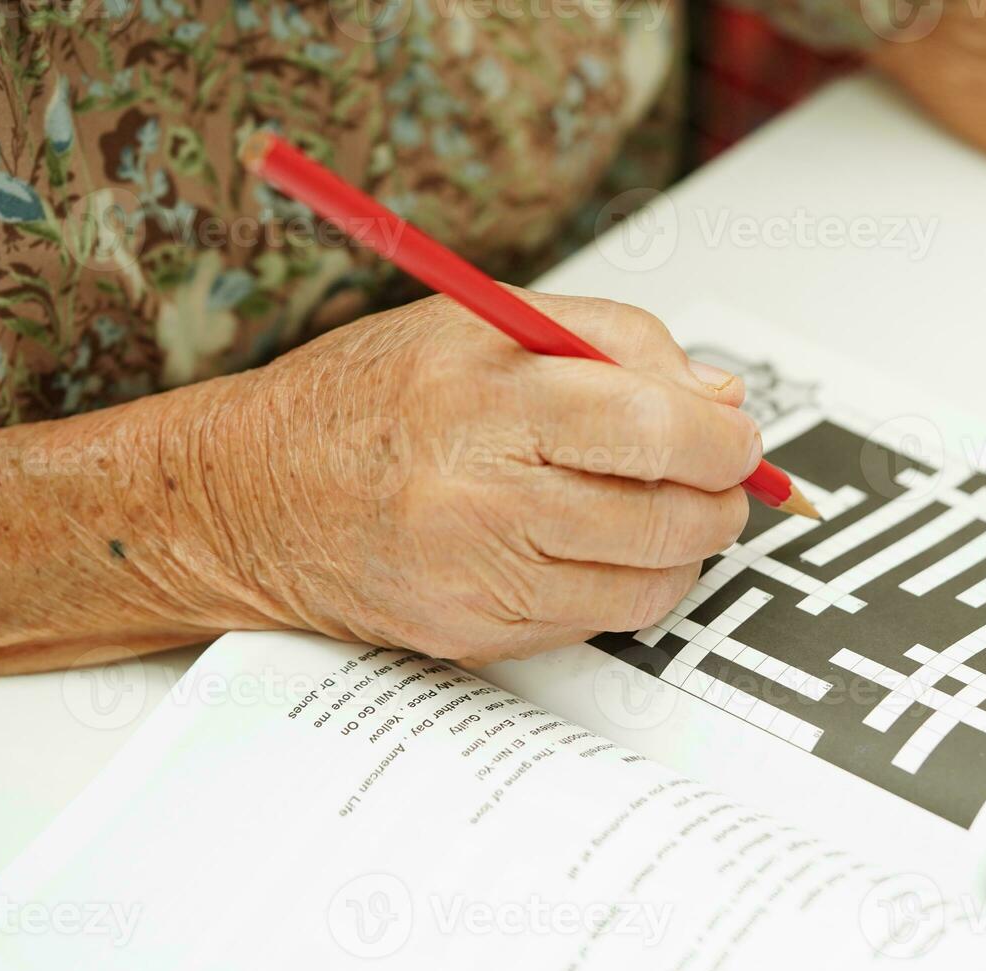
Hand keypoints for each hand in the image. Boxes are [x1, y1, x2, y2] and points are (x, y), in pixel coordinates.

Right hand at [185, 289, 758, 666]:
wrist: (249, 501)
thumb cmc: (369, 398)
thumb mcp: (485, 321)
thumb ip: (617, 341)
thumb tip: (720, 397)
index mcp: (486, 392)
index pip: (655, 425)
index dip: (724, 438)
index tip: (736, 434)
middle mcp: (482, 492)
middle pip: (669, 513)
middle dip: (721, 496)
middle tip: (717, 474)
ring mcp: (480, 576)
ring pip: (653, 579)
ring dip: (686, 544)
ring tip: (662, 505)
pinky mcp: (478, 634)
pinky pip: (606, 621)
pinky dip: (634, 585)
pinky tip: (605, 546)